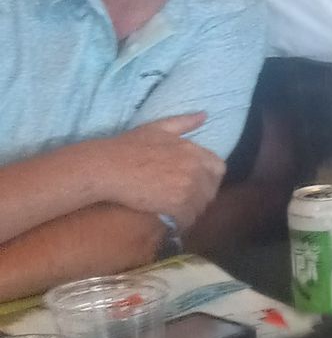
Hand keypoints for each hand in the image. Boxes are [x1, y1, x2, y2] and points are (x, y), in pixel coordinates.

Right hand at [87, 114, 225, 224]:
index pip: (218, 169)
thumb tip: (204, 115)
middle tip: (183, 200)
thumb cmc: (128, 147)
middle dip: (200, 196)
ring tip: (177, 212)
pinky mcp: (177, 205)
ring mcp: (188, 187)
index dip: (208, 178)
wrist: (107, 167)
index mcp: (193, 151)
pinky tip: (170, 221)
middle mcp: (196, 169)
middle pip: (211, 190)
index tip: (195, 183)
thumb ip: (184, 122)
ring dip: (191, 210)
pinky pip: (188, 218)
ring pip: (201, 206)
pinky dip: (181, 222)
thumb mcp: (158, 128)